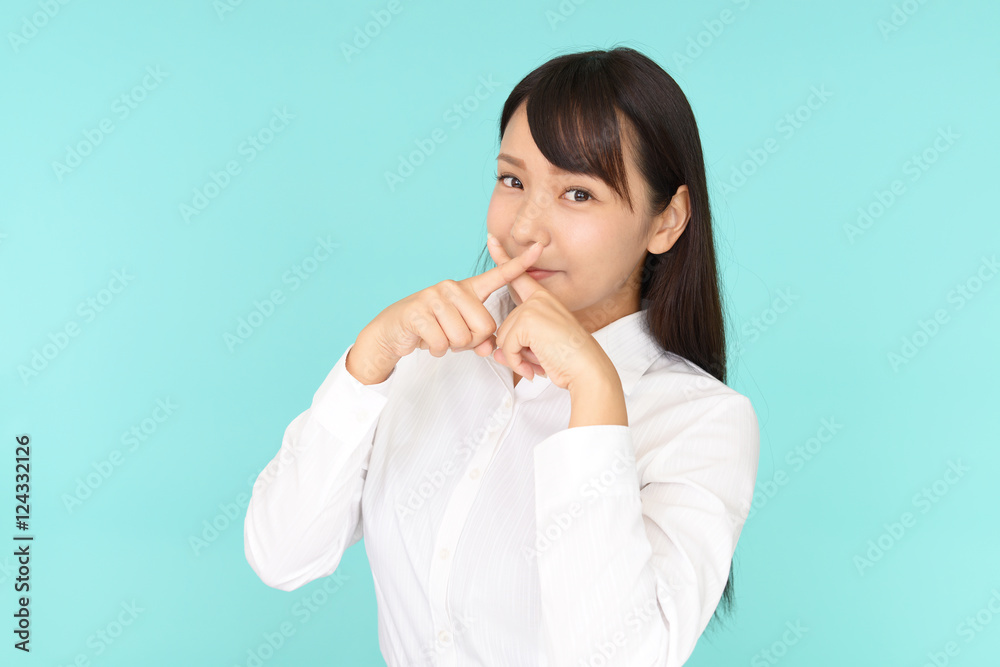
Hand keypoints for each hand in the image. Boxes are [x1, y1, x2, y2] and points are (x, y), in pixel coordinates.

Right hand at [364, 240, 544, 364]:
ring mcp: (434, 297)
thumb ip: (480, 339)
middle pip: (484, 326)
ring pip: (463, 337)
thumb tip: (490, 348)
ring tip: (439, 336)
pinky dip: (437, 350)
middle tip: (453, 337)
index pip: (498, 275)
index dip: (520, 263)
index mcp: (468, 289)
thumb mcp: (461, 334)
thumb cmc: (433, 329)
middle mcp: (452, 287)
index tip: (540, 247)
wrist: (393, 331)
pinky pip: (442, 343)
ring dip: (451, 347)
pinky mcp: (418, 311)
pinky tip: (427, 341)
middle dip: (472, 342)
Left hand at [485, 234, 612, 391]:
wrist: (588, 369)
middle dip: (517, 350)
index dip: (503, 258)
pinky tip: (535, 365)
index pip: (519, 276)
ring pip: (504, 338)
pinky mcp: (528, 319)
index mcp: (544, 299)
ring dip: (518, 358)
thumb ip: (516, 345)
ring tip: (542, 361)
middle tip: (542, 357)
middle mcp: (538, 298)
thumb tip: (496, 354)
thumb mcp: (538, 348)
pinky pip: (506, 346)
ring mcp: (533, 306)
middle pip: (505, 327)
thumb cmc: (569, 361)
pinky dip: (517, 362)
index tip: (491, 239)